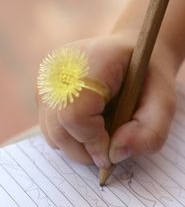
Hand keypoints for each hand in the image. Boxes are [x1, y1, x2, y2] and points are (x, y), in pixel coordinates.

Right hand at [37, 33, 176, 167]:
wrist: (129, 51)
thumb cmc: (146, 76)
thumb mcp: (164, 102)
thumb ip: (149, 133)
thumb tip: (115, 155)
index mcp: (88, 62)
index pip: (74, 114)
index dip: (92, 141)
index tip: (112, 151)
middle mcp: (57, 69)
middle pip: (58, 128)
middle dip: (85, 150)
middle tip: (107, 152)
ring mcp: (45, 79)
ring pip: (51, 132)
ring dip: (77, 146)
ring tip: (99, 135)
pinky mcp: (42, 90)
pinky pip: (49, 127)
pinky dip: (69, 137)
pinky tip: (88, 125)